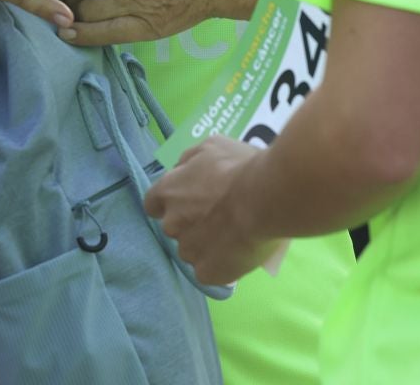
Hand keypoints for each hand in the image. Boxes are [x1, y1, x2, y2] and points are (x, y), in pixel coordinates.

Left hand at [144, 137, 278, 285]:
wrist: (266, 199)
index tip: (188, 203)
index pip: (153, 203)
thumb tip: (183, 170)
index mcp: (168, 191)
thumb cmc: (240, 168)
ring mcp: (188, 251)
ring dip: (206, 244)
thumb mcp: (212, 146)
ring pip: (192, 250)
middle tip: (220, 216)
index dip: (170, 203)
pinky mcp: (207, 273)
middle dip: (192, 223)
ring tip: (234, 235)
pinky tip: (238, 253)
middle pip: (175, 227)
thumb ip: (190, 160)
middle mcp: (171, 223)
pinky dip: (220, 264)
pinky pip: (209, 270)